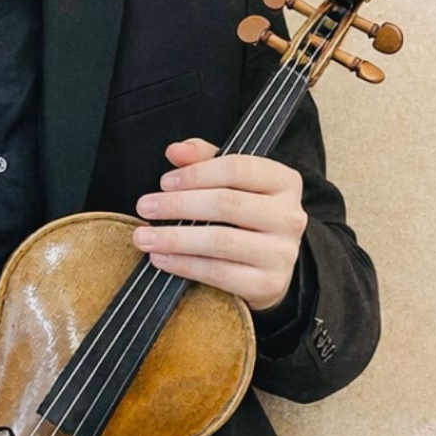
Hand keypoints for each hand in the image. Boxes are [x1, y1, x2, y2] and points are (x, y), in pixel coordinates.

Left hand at [131, 138, 307, 312]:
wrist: (269, 263)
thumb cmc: (246, 213)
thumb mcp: (231, 179)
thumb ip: (203, 159)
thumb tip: (175, 151)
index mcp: (283, 181)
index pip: (237, 169)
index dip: (196, 173)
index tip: (164, 182)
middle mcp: (289, 216)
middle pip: (227, 204)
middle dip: (179, 205)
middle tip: (145, 207)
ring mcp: (281, 253)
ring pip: (221, 241)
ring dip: (175, 238)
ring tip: (145, 237)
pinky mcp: (268, 284)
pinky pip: (219, 273)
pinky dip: (185, 265)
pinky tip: (162, 259)